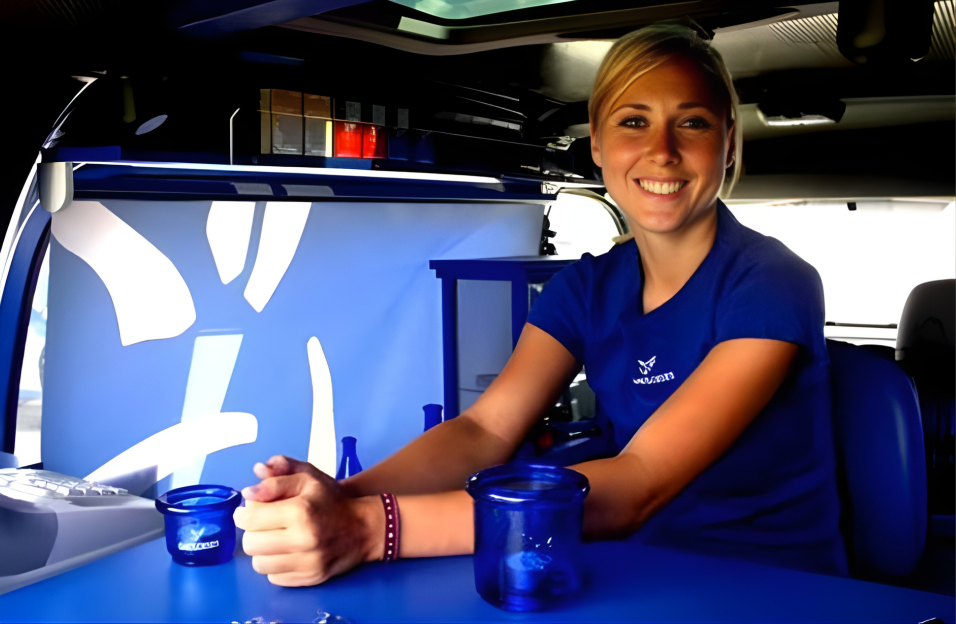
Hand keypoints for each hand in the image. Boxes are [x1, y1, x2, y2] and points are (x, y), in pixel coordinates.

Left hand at [234, 455, 384, 585]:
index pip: (251, 519)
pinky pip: (275, 578)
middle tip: (263, 526)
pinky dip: (276, 566)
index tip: (247, 512)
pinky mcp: (311, 579)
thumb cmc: (331, 500)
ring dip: (263, 552)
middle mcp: (303, 539)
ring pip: (260, 565)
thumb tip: (249, 491)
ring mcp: (308, 563)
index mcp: (300, 510)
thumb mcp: (308, 478)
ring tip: (275, 540)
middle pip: (251, 544)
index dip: (243, 514)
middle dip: (253, 533)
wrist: (363, 528)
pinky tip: (288, 553)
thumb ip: (277, 476)